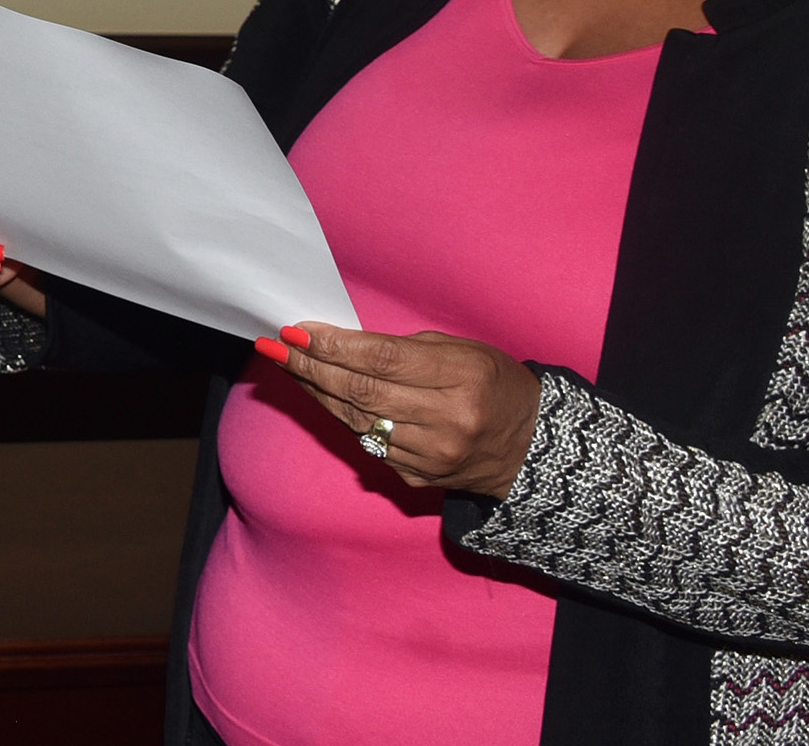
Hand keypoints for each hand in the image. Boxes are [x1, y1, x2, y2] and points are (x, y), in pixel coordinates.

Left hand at [260, 323, 537, 493]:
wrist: (532, 448)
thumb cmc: (494, 384)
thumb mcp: (463, 351)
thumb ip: (405, 350)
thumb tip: (340, 344)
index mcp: (463, 378)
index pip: (383, 360)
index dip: (334, 345)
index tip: (296, 330)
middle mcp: (448, 420)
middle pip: (362, 392)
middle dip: (311, 366)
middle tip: (276, 346)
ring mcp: (432, 455)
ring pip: (357, 420)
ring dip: (317, 391)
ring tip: (287, 365)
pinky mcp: (420, 478)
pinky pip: (368, 443)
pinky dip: (340, 417)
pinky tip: (320, 395)